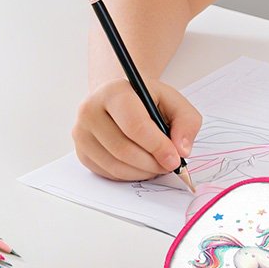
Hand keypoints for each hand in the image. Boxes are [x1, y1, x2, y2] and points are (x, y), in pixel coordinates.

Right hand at [73, 77, 202, 180]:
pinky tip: (143, 166)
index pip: (134, 125)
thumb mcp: (175, 102)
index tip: (175, 160)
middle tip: (170, 166)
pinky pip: (108, 173)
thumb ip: (187, 122)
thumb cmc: (149, 101)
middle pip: (123, 149)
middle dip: (152, 163)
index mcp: (114, 92)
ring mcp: (81, 132)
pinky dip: (131, 175)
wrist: (122, 100)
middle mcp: (90, 110)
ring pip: (115, 165)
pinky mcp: (81, 151)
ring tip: (159, 165)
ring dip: (143, 172)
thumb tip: (181, 150)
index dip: (157, 146)